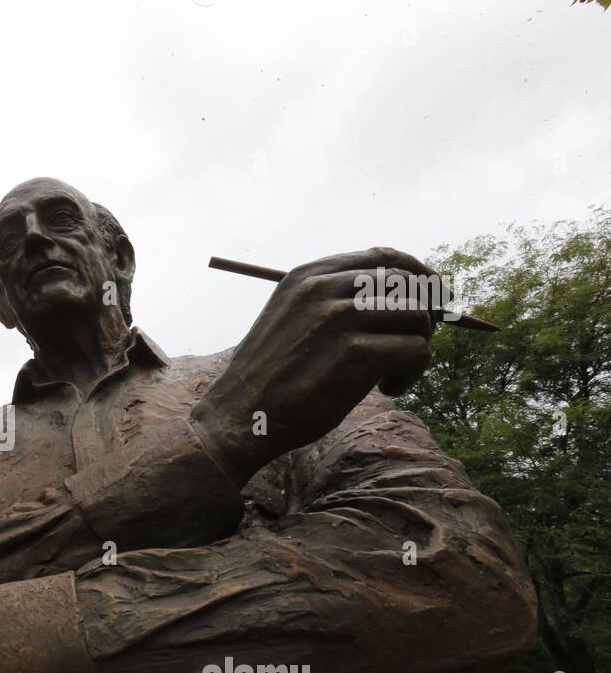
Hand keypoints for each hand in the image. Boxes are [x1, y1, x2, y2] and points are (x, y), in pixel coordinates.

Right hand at [191, 247, 437, 484]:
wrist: (241, 415)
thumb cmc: (270, 376)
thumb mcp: (292, 318)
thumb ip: (331, 299)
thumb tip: (396, 295)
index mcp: (308, 275)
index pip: (384, 257)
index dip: (419, 275)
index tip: (432, 299)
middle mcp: (324, 288)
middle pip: (407, 283)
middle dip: (425, 313)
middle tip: (415, 344)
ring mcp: (339, 318)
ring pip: (417, 316)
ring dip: (418, 346)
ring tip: (392, 374)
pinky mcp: (354, 353)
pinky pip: (415, 351)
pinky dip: (411, 373)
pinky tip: (387, 388)